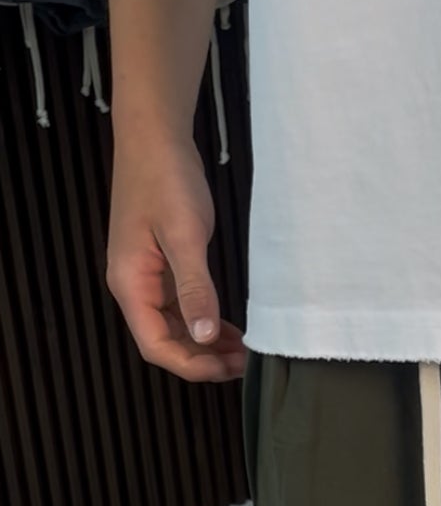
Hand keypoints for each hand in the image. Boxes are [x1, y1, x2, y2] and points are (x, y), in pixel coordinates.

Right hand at [107, 135, 246, 380]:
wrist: (154, 136)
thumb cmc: (165, 178)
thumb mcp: (184, 234)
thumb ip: (194, 288)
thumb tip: (204, 336)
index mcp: (130, 284)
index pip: (155, 345)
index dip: (191, 365)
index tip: (226, 369)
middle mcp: (134, 287)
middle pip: (165, 342)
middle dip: (203, 359)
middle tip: (244, 363)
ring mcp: (148, 278)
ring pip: (175, 328)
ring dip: (206, 344)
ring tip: (243, 352)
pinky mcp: (162, 267)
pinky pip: (182, 307)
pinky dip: (205, 322)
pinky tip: (229, 329)